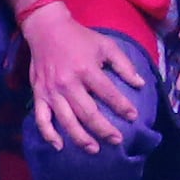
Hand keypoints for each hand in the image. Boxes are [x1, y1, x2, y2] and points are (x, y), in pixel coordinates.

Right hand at [23, 11, 155, 151]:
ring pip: (67, 121)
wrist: (47, 30)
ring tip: (95, 149)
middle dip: (104, 129)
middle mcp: (68, 83)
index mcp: (86, 70)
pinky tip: (60, 145)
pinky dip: (49, 134)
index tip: (133, 117)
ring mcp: (52, 91)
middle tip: (117, 140)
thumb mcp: (106, 45)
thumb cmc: (80, 38)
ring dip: (81, 138)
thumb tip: (140, 84)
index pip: (108, 93)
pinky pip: (42, 119)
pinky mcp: (39, 94)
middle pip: (88, 113)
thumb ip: (124, 65)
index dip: (122, 107)